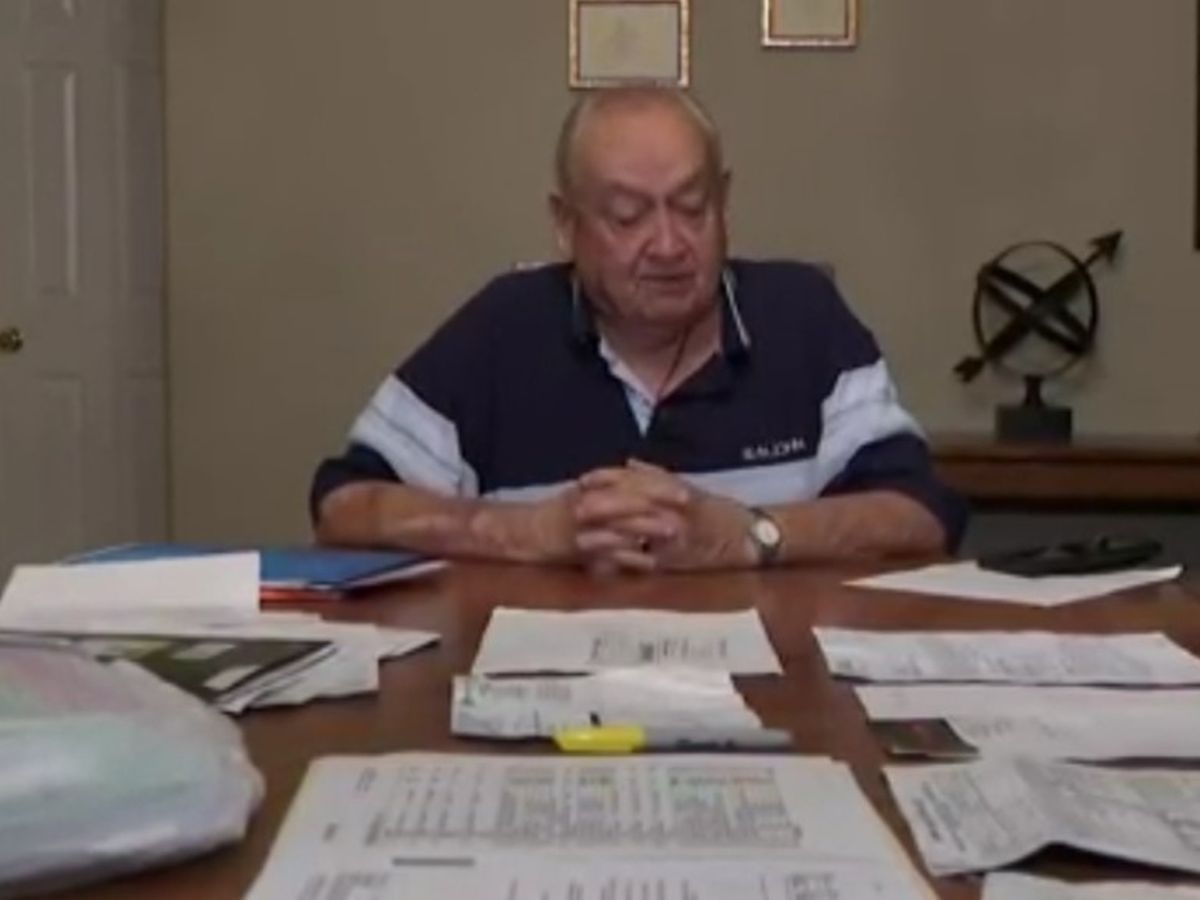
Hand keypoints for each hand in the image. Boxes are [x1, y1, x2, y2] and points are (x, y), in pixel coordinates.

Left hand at [573, 459, 756, 571]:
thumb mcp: (690, 488)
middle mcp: (675, 508)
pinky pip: (649, 559)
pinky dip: (627, 561)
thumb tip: (630, 463)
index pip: (637, 479)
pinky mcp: (679, 560)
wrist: (752, 537)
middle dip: (602, 504)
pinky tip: (606, 564)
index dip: (608, 478)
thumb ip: (658, 476)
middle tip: (574, 506)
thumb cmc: (722, 512)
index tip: (583, 479)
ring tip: (581, 538)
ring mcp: (677, 534)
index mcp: (675, 489)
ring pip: (637, 531)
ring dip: (608, 535)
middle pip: (633, 502)